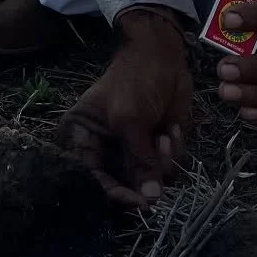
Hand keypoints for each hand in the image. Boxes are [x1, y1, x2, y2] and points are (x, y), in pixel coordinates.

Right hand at [55, 10, 194, 208]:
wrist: (164, 54)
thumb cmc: (135, 80)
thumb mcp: (130, 119)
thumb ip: (138, 159)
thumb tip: (150, 199)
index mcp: (82, 140)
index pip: (93, 180)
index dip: (117, 194)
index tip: (142, 203)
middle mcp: (104, 151)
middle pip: (123, 186)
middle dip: (146, 174)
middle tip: (158, 147)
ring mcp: (131, 151)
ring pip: (150, 181)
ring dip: (163, 161)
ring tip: (164, 135)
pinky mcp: (155, 148)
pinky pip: (168, 168)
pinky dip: (174, 151)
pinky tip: (171, 129)